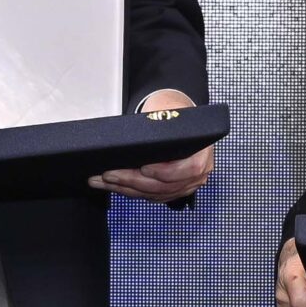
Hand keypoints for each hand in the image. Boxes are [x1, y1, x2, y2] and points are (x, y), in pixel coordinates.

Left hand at [92, 88, 215, 202]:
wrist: (175, 115)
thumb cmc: (173, 111)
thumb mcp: (170, 110)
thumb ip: (163, 121)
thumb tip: (144, 128)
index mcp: (202, 154)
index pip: (188, 169)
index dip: (165, 172)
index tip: (144, 168)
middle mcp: (195, 175)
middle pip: (164, 186)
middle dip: (133, 182)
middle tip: (110, 174)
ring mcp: (183, 185)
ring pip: (153, 194)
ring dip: (125, 189)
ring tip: (103, 180)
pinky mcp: (170, 190)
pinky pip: (149, 196)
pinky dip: (130, 191)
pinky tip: (114, 185)